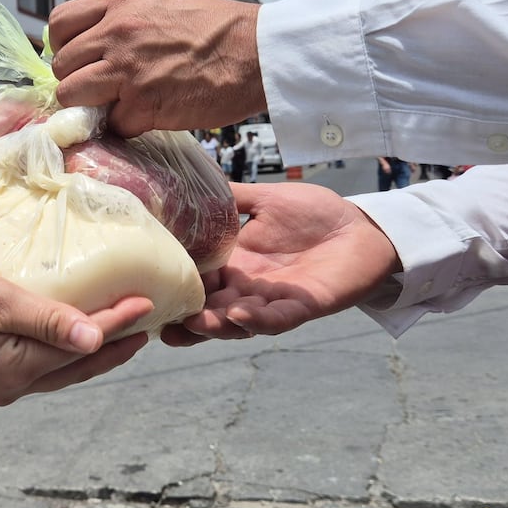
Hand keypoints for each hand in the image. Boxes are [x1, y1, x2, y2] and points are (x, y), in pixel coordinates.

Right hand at [0, 264, 153, 407]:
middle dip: (113, 347)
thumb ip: (46, 319)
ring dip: (86, 354)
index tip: (148, 303)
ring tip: (117, 335)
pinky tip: (64, 343)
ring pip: (54, 373)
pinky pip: (31, 372)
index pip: (82, 345)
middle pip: (74, 368)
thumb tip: (93, 339)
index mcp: (16, 369)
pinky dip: (57, 357)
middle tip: (147, 327)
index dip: (118, 323)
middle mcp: (8, 389)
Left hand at [48, 0, 264, 137]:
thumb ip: (125, 19)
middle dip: (77, 82)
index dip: (63, 47)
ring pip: (72, 96)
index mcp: (121, 4)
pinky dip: (126, 127)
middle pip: (61, 66)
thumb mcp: (162, 3)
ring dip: (90, 107)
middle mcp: (117, 33)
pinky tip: (147, 117)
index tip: (78, 60)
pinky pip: (112, 124)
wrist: (256, 50)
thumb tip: (96, 41)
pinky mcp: (143, 105)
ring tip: (117, 106)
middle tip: (101, 90)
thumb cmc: (217, 28)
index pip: (59, 23)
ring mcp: (127, 70)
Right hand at [161, 182, 400, 345]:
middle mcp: (249, 289)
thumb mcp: (264, 199)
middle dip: (187, 321)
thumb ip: (229, 197)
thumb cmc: (315, 213)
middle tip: (159, 324)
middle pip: (212, 311)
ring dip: (216, 326)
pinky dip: (258, 321)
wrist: (362, 225)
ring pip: (239, 322)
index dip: (175, 287)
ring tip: (193, 323)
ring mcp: (274, 301)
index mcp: (236, 265)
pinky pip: (277, 319)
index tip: (145, 289)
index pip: (198, 281)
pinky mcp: (303, 306)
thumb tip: (187, 181)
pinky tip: (239, 315)